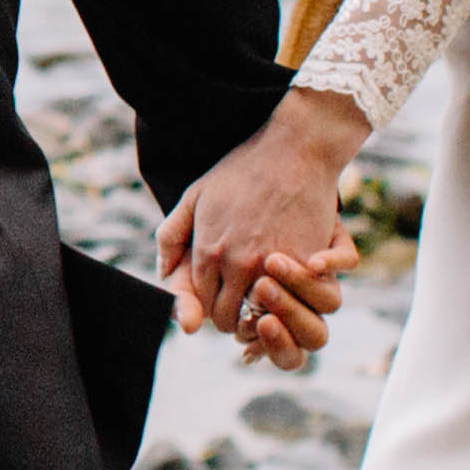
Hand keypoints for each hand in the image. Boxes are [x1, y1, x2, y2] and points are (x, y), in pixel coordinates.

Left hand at [162, 92, 368, 373]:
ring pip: (261, 317)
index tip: (223, 304)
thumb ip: (171, 236)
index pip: (203, 304)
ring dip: (261, 317)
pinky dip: (291, 304)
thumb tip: (163, 273)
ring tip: (263, 305)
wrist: (294, 151)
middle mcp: (237, 264)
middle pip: (229, 317)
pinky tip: (289, 292)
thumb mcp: (193, 196)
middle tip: (242, 310)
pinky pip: (296, 302)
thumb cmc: (242, 172)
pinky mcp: (305, 263)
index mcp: (208, 252)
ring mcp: (272, 265)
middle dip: (233, 318)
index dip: (212, 309)